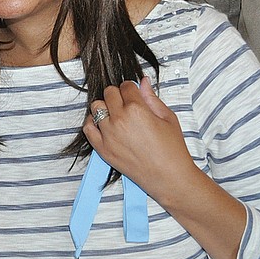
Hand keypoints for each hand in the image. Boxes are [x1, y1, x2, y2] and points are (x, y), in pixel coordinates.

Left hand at [83, 77, 247, 258]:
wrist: (168, 177)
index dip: (131, 88)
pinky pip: (87, 128)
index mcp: (137, 108)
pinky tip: (103, 125)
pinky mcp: (102, 149)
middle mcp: (119, 119)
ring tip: (116, 116)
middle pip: (109, 93)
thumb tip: (143, 81)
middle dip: (117, 95)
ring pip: (96, 107)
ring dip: (105, 108)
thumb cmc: (172, 148)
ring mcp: (108, 134)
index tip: (134, 94)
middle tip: (127, 105)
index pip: (125, 86)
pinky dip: (92, 123)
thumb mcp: (167, 118)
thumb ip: (152, 98)